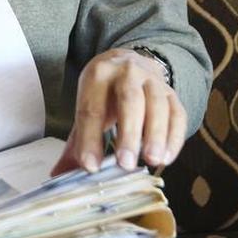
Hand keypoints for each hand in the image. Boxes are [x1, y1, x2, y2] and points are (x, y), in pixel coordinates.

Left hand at [51, 48, 185, 175]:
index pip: (92, 108)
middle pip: (130, 100)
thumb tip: (59, 175)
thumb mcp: (86, 105)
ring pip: (158, 105)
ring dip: (156, 135)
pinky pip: (178, 114)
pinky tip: (166, 157)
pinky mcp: (171, 92)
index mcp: (98, 75)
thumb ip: (77, 141)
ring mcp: (152, 80)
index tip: (90, 166)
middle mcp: (127, 72)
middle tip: (126, 164)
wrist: (128, 62)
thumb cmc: (104, 92)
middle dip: (128, 133)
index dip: (90, 138)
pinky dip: (174, 137)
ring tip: (152, 160)